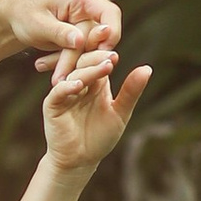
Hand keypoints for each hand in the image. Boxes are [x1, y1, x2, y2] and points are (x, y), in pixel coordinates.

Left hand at [5, 0, 123, 68]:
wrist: (13, 16)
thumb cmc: (23, 13)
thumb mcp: (39, 24)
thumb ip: (60, 32)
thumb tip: (81, 42)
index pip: (109, 13)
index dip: (111, 34)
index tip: (102, 54)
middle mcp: (87, 9)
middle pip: (98, 36)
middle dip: (83, 58)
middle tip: (63, 78)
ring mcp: (84, 23)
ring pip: (90, 48)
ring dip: (73, 64)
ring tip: (55, 79)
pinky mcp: (80, 37)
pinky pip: (80, 53)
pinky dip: (67, 63)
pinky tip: (50, 70)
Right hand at [41, 41, 151, 177]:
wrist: (80, 161)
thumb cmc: (99, 137)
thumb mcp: (120, 113)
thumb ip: (131, 91)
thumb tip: (148, 68)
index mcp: (95, 81)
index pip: (98, 59)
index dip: (105, 49)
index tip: (117, 39)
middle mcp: (78, 83)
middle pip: (85, 63)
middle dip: (98, 56)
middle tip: (112, 53)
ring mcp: (64, 93)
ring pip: (74, 75)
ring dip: (89, 70)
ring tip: (105, 67)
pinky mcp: (52, 106)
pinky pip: (58, 92)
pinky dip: (68, 87)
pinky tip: (80, 85)